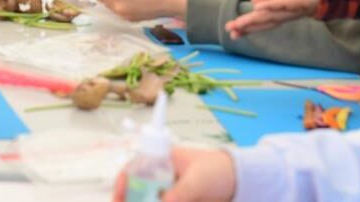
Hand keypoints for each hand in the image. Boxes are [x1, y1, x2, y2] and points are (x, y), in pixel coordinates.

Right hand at [112, 147, 235, 201]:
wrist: (240, 182)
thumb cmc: (217, 171)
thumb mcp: (198, 181)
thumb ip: (181, 194)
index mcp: (161, 161)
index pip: (133, 170)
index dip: (122, 185)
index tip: (119, 198)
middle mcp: (160, 178)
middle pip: (136, 192)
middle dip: (129, 199)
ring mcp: (167, 194)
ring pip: (148, 199)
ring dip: (141, 201)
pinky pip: (162, 201)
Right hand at [224, 0, 327, 37]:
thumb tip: (252, 2)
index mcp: (282, 10)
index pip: (262, 20)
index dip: (247, 25)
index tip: (233, 32)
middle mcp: (286, 13)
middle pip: (263, 21)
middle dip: (246, 27)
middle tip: (230, 33)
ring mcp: (292, 8)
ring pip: (269, 15)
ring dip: (252, 20)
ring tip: (237, 24)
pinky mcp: (298, 0)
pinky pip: (283, 3)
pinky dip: (270, 6)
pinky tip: (257, 8)